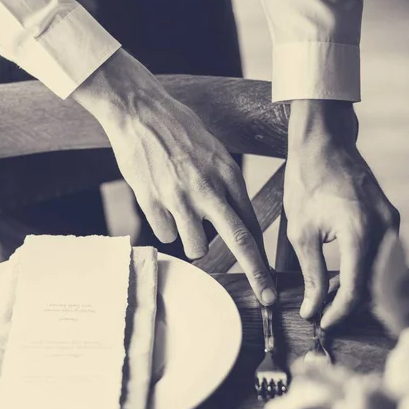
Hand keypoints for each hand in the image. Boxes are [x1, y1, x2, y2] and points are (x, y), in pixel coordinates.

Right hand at [72, 49, 275, 304]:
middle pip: (239, 241)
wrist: (138, 111)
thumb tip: (235, 220)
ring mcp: (179, 198)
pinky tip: (160, 204)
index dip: (262, 254)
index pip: (252, 223)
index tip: (270, 276)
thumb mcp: (214, 151)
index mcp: (228, 174)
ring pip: (196, 246)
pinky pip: (165, 235)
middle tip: (267, 297)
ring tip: (183, 218)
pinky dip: (165, 227)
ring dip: (193, 242)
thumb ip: (226, 185)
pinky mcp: (153, 202)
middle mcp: (208, 189)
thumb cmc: (178, 128)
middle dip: (257, 274)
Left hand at [285, 100, 399, 327]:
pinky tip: (344, 280)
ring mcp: (392, 223)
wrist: (323, 145)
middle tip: (324, 314)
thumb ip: (313, 274)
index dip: (339, 312)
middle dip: (350, 306)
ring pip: (383, 276)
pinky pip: (384, 259)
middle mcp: (384, 229)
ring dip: (359, 293)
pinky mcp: (390, 219)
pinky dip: (367, 275)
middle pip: (375, 287)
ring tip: (330, 299)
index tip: (321, 323)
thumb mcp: (302, 233)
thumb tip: (313, 308)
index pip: (356, 289)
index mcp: (360, 232)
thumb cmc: (307, 183)